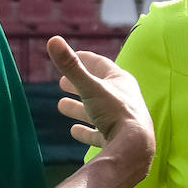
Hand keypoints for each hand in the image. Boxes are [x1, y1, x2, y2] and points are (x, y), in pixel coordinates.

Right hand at [47, 35, 153, 168]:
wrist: (134, 147)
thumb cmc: (115, 112)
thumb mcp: (89, 86)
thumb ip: (70, 65)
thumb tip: (52, 40)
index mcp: (121, 81)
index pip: (101, 64)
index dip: (85, 59)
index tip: (72, 55)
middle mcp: (123, 98)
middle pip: (97, 88)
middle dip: (79, 84)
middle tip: (61, 82)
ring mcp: (120, 120)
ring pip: (96, 110)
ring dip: (79, 107)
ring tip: (61, 104)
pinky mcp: (117, 140)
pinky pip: (98, 133)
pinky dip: (86, 130)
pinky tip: (74, 131)